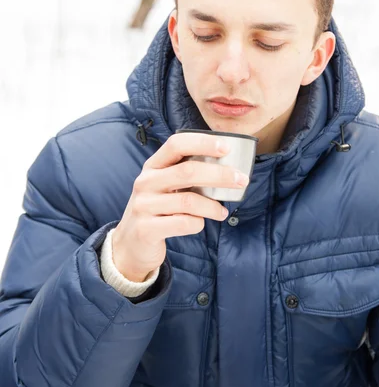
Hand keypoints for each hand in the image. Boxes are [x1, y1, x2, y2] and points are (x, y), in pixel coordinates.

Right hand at [112, 132, 248, 281]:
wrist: (130, 244)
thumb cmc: (158, 210)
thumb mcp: (165, 186)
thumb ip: (187, 175)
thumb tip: (227, 168)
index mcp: (153, 165)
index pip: (176, 144)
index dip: (202, 143)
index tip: (226, 148)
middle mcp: (146, 181)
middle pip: (187, 171)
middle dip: (220, 175)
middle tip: (241, 180)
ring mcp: (143, 205)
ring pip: (188, 201)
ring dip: (212, 206)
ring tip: (222, 211)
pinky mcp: (146, 229)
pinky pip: (183, 224)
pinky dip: (198, 224)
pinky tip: (200, 224)